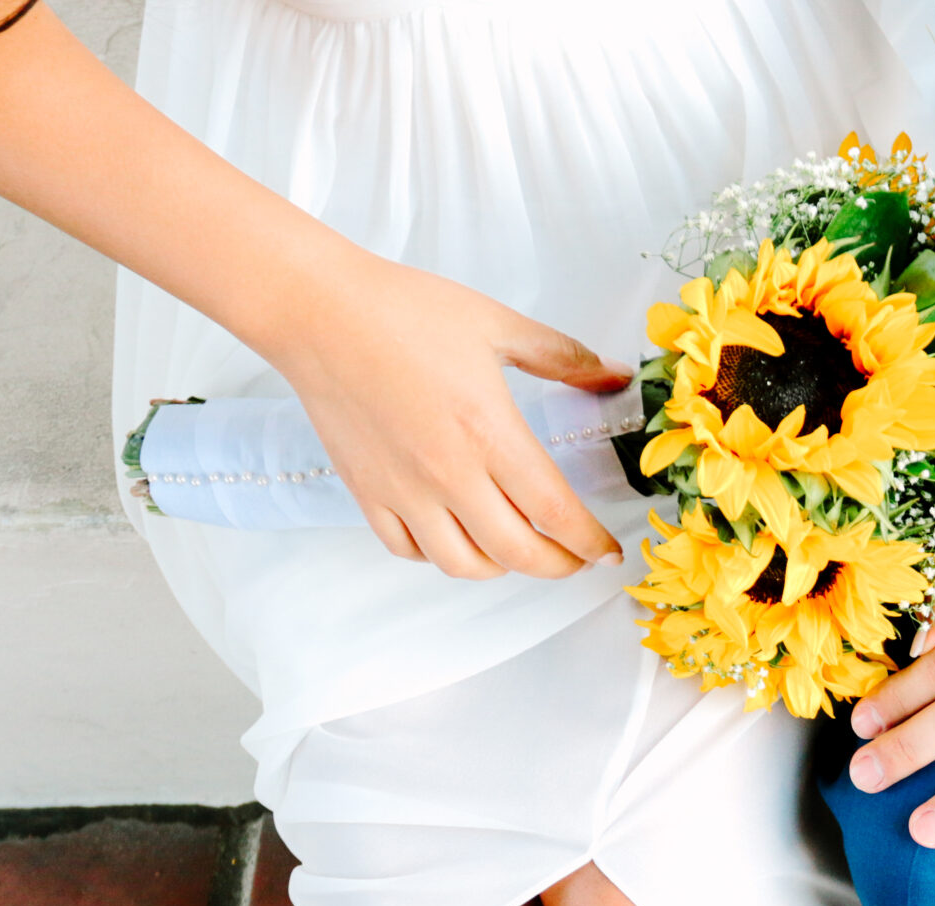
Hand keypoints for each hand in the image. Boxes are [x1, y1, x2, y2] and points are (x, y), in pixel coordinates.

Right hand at [268, 254, 631, 580]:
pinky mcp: (366, 492)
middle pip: (517, 553)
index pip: (555, 513)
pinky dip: (439, 555)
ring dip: (501, 568)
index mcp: (489, 434)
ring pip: (462, 564)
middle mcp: (448, 474)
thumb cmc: (404, 309)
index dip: (590, 543)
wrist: (319, 310)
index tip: (609, 553)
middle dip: (558, 566)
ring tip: (519, 550)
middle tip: (575, 559)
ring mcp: (403, 490)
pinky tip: (457, 536)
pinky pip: (408, 549)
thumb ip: (564, 357)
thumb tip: (615, 375)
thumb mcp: (498, 325)